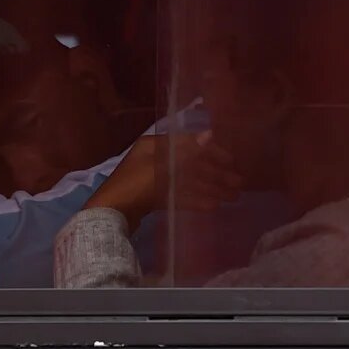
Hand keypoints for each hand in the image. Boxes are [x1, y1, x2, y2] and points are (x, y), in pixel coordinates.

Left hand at [85, 132, 241, 228]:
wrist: (110, 214)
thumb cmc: (136, 185)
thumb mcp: (163, 166)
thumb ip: (188, 152)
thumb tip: (210, 133)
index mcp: (153, 146)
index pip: (188, 144)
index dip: (211, 152)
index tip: (232, 162)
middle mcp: (153, 159)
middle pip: (190, 164)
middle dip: (215, 174)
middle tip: (239, 184)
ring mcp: (152, 178)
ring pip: (186, 181)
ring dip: (209, 188)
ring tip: (232, 197)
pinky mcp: (151, 197)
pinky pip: (177, 195)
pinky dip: (194, 199)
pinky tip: (213, 206)